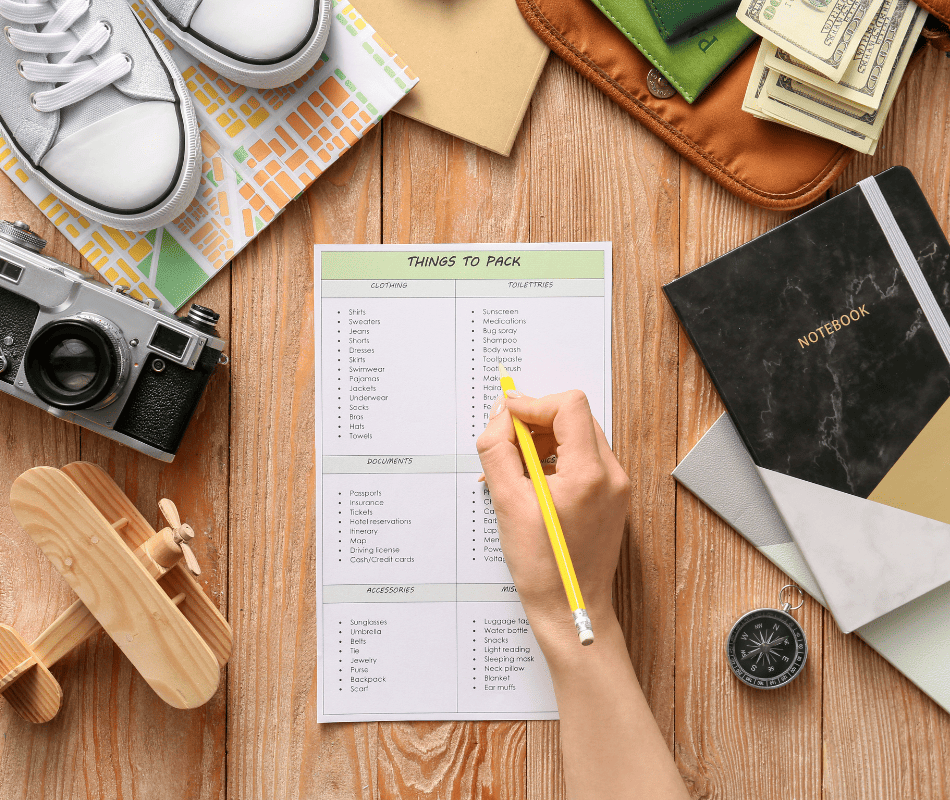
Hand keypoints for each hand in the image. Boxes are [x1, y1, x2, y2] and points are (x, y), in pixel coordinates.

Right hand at [476, 390, 629, 644]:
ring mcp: (615, 487)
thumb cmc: (543, 568)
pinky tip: (530, 483)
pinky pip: (582, 460)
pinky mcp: (610, 498)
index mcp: (590, 474)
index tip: (506, 416)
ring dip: (542, 442)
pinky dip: (554, 460)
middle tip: (504, 443)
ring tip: (512, 469)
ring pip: (577, 437)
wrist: (570, 610)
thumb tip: (499, 417)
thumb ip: (498, 450)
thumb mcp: (507, 503)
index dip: (532, 404)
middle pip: (574, 418)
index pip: (569, 406)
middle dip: (535, 423)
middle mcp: (611, 475)